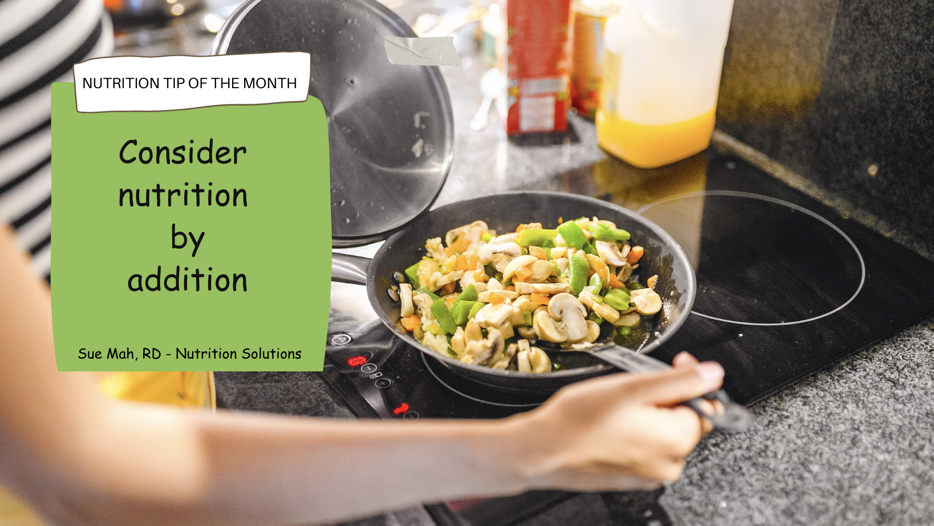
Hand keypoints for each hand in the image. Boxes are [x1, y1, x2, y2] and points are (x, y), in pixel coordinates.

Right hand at [511, 352, 722, 491]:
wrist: (541, 451)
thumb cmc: (579, 420)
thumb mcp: (633, 387)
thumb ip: (680, 381)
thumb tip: (713, 374)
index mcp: (677, 440)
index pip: (707, 406)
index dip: (692, 381)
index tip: (677, 363)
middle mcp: (669, 464)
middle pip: (685, 421)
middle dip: (666, 398)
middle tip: (633, 386)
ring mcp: (650, 475)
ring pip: (663, 434)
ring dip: (648, 414)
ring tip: (616, 405)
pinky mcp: (632, 479)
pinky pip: (645, 449)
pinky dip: (634, 433)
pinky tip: (609, 423)